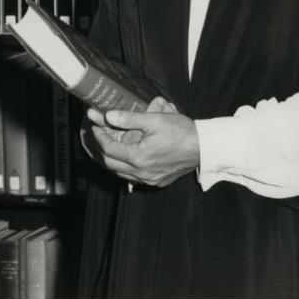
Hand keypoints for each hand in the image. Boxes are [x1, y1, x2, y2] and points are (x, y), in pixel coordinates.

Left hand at [82, 98, 199, 187]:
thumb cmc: (180, 131)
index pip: (109, 149)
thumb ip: (129, 119)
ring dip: (114, 160)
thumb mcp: (154, 119)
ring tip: (112, 146)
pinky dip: (127, 168)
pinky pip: (135, 178)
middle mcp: (141, 172)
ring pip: (122, 173)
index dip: (100, 136)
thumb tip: (109, 116)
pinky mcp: (158, 181)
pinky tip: (130, 158)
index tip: (96, 126)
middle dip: (103, 149)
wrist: (203, 147)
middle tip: (101, 135)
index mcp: (138, 157)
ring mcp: (150, 179)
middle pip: (111, 164)